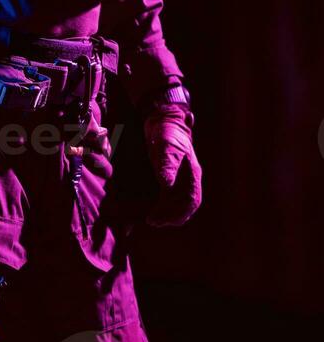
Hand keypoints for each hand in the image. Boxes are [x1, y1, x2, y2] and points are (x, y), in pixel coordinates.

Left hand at [144, 104, 201, 226]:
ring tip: (150, 219)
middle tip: (153, 221)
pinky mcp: (168, 176)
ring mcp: (179, 178)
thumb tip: (166, 185)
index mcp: (192, 173)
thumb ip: (167, 164)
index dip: (180, 213)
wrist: (162, 119)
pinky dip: (161, 206)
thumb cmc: (167, 131)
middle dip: (171, 217)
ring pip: (176, 203)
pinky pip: (167, 196)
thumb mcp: (166, 146)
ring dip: (165, 213)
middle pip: (184, 205)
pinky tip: (150, 209)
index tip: (164, 220)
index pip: (191, 200)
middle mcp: (187, 179)